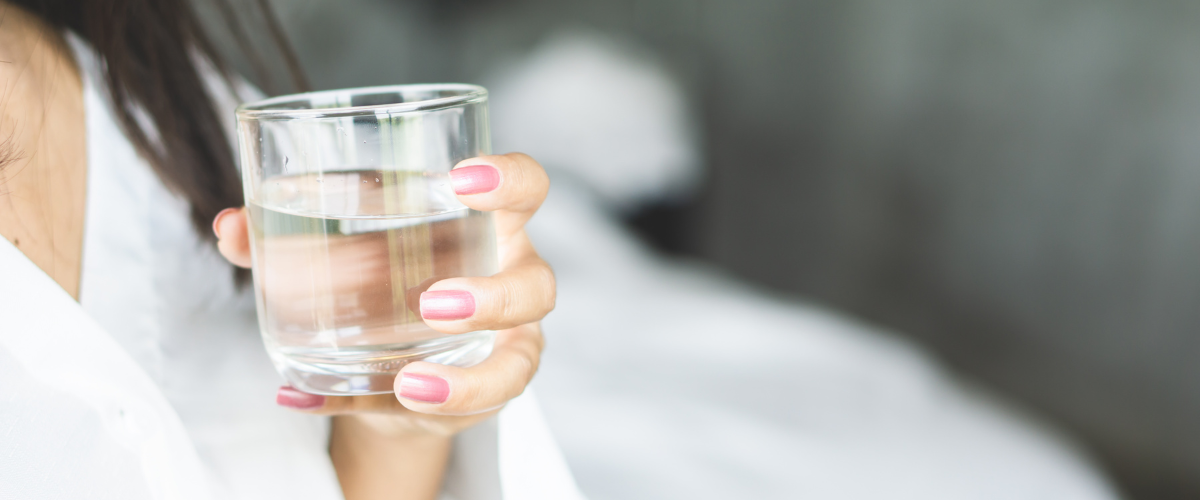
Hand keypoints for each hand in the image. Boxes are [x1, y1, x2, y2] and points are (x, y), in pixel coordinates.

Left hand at [213, 153, 552, 435]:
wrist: (395, 359)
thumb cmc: (380, 282)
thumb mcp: (338, 250)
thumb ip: (281, 238)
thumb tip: (229, 226)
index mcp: (485, 224)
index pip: (526, 187)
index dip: (508, 179)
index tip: (461, 177)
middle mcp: (509, 281)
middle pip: (539, 283)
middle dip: (493, 296)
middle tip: (432, 304)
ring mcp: (505, 344)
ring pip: (518, 360)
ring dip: (468, 378)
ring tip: (410, 383)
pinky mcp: (478, 395)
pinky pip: (462, 414)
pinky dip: (401, 412)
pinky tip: (331, 403)